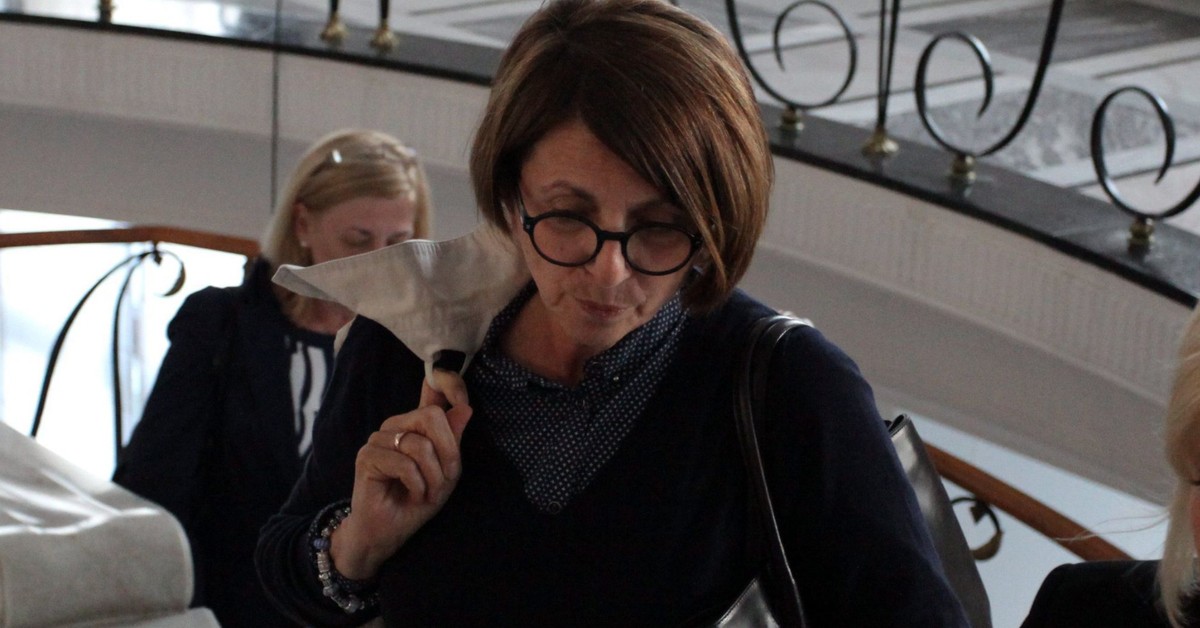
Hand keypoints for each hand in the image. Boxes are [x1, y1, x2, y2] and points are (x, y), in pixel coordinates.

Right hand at [330, 368, 472, 579]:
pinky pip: (404, 463)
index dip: (451, 383)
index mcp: (415, 424)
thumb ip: (453, 440)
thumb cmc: (418, 500)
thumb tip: (466, 407)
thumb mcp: (447, 471)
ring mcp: (379, 438)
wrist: (389, 531)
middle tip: (445, 480)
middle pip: (431, 417)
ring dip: (433, 476)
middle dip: (447, 453)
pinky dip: (417, 484)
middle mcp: (396, 425)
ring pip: (420, 444)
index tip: (463, 397)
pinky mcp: (367, 456)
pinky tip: (412, 494)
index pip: (432, 388)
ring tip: (428, 492)